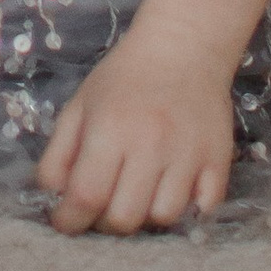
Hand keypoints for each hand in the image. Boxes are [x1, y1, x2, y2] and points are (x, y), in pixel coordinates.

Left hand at [37, 27, 235, 234]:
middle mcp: (150, 145)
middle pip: (125, 218)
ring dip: (146, 216)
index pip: (86, 195)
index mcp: (110, 128)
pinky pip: (202, 210)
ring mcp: (188, 155)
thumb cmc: (124, 78)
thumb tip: (52, 198)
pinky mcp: (218, 161)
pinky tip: (172, 191)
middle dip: (106, 223)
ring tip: (138, 195)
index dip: (70, 220)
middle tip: (103, 207)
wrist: (182, 46)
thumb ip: (59, 153)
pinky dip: (186, 212)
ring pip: (163, 219)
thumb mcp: (80, 105)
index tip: (65, 224)